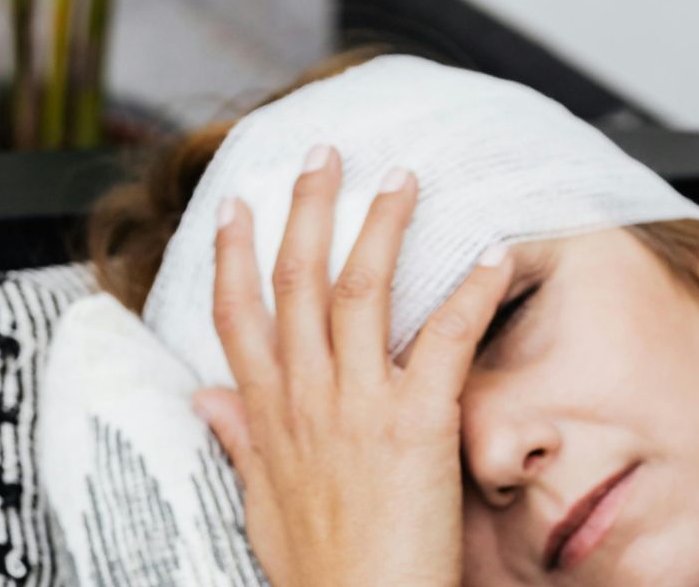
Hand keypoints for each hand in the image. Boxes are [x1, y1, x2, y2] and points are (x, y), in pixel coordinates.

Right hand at [193, 145, 515, 586]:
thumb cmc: (320, 573)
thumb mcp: (261, 503)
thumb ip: (240, 441)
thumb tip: (203, 400)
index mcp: (269, 415)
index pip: (239, 313)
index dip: (235, 252)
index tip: (240, 204)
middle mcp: (306, 398)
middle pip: (297, 280)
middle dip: (309, 208)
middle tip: (324, 154)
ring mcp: (359, 406)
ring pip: (362, 289)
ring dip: (383, 224)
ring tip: (402, 178)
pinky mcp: (417, 423)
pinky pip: (447, 339)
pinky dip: (472, 290)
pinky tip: (495, 252)